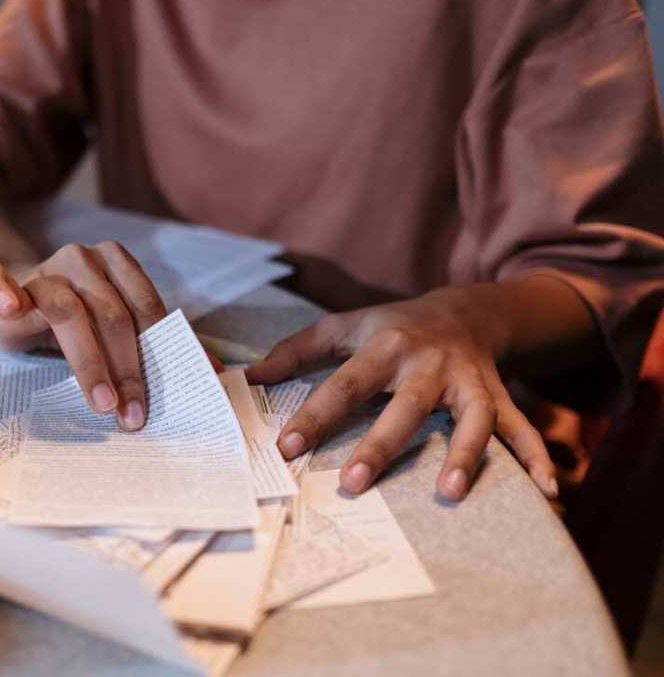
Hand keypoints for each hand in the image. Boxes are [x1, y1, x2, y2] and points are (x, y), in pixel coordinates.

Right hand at [0, 241, 166, 429]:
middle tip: (132, 415)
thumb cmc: (75, 319)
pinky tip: (11, 307)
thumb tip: (209, 372)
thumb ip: (148, 339)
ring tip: (102, 402)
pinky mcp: (3, 282)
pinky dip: (2, 290)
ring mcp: (42, 270)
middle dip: (126, 370)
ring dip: (89, 362)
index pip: (144, 307)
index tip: (166, 396)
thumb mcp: (111, 323)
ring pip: (69, 312)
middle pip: (111, 315)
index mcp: (116, 261)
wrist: (16, 296)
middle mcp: (82, 259)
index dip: (157, 351)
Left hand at [245, 287, 558, 501]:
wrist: (464, 308)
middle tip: (353, 482)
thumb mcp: (342, 326)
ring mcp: (468, 380)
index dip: (314, 416)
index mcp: (383, 346)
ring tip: (451, 492)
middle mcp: (428, 363)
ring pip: (470, 418)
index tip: (287, 448)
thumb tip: (250, 378)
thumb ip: (295, 351)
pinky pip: (521, 428)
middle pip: (403, 406)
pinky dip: (537, 457)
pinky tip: (549, 491)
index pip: (342, 384)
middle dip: (380, 445)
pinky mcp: (497, 395)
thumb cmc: (390, 325)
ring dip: (464, 454)